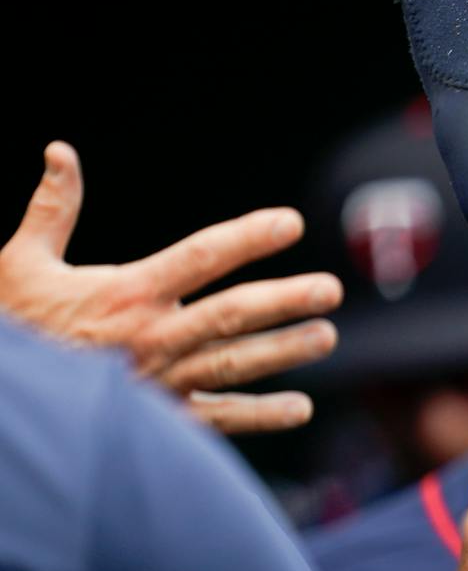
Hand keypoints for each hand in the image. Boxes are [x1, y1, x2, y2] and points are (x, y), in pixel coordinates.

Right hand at [0, 143, 341, 433]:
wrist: (3, 400)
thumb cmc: (11, 324)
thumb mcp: (19, 262)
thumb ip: (51, 209)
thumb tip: (60, 151)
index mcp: (124, 294)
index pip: (199, 257)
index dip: (247, 237)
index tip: (290, 222)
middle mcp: (150, 337)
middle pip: (231, 315)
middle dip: (285, 300)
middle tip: (332, 288)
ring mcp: (159, 382)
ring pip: (234, 365)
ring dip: (284, 351)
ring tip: (326, 335)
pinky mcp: (159, 419)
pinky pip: (218, 418)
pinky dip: (260, 415)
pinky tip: (299, 407)